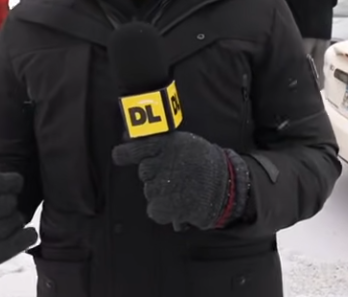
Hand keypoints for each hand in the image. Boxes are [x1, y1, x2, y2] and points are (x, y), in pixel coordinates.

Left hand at [113, 131, 248, 230]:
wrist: (227, 187)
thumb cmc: (204, 163)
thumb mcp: (183, 143)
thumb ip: (155, 142)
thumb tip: (126, 138)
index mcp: (166, 144)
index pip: (135, 148)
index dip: (125, 152)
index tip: (120, 155)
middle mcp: (161, 163)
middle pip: (144, 172)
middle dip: (155, 174)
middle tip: (176, 175)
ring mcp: (162, 186)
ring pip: (149, 191)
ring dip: (162, 192)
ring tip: (183, 188)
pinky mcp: (165, 207)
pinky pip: (154, 210)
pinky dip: (164, 210)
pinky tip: (179, 203)